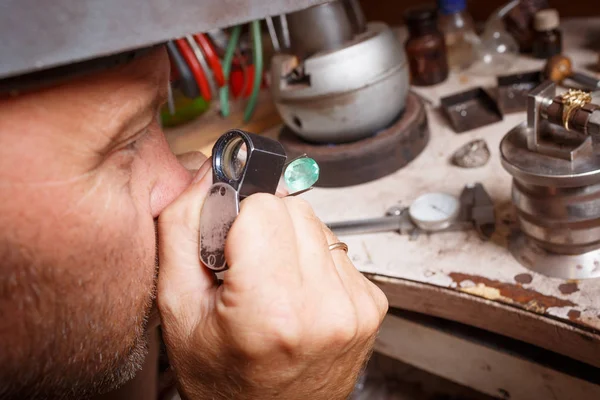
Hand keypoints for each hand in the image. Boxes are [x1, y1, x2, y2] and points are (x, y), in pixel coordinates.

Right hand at [157, 162, 387, 399]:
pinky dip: (311, 259)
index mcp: (274, 309)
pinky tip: (294, 291)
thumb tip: (209, 166)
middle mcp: (327, 307)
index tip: (224, 244)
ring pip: (316, 222)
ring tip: (269, 282)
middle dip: (261, 224)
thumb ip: (183, 226)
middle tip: (243, 267)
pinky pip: (334, 248)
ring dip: (288, 240)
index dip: (235, 214)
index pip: (264, 203)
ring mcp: (356, 306)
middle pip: (292, 207)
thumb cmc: (223, 381)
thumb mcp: (177, 307)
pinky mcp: (371, 304)